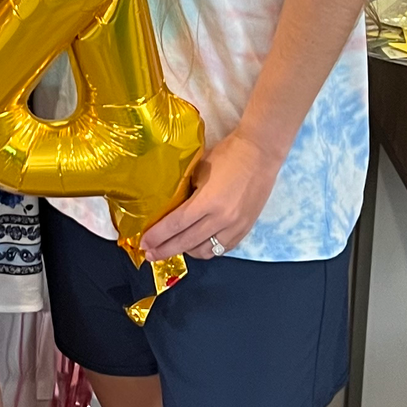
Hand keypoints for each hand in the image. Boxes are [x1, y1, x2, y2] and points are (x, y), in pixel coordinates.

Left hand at [140, 131, 281, 262]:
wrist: (261, 153)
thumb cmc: (229, 155)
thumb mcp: (199, 170)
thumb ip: (187, 192)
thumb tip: (172, 208)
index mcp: (208, 201)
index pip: (176, 225)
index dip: (158, 236)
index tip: (145, 244)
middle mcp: (222, 219)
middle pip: (186, 242)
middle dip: (165, 250)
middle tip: (151, 254)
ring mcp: (235, 227)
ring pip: (205, 251)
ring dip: (187, 251)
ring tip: (175, 247)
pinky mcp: (246, 229)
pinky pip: (222, 249)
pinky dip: (208, 249)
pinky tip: (198, 244)